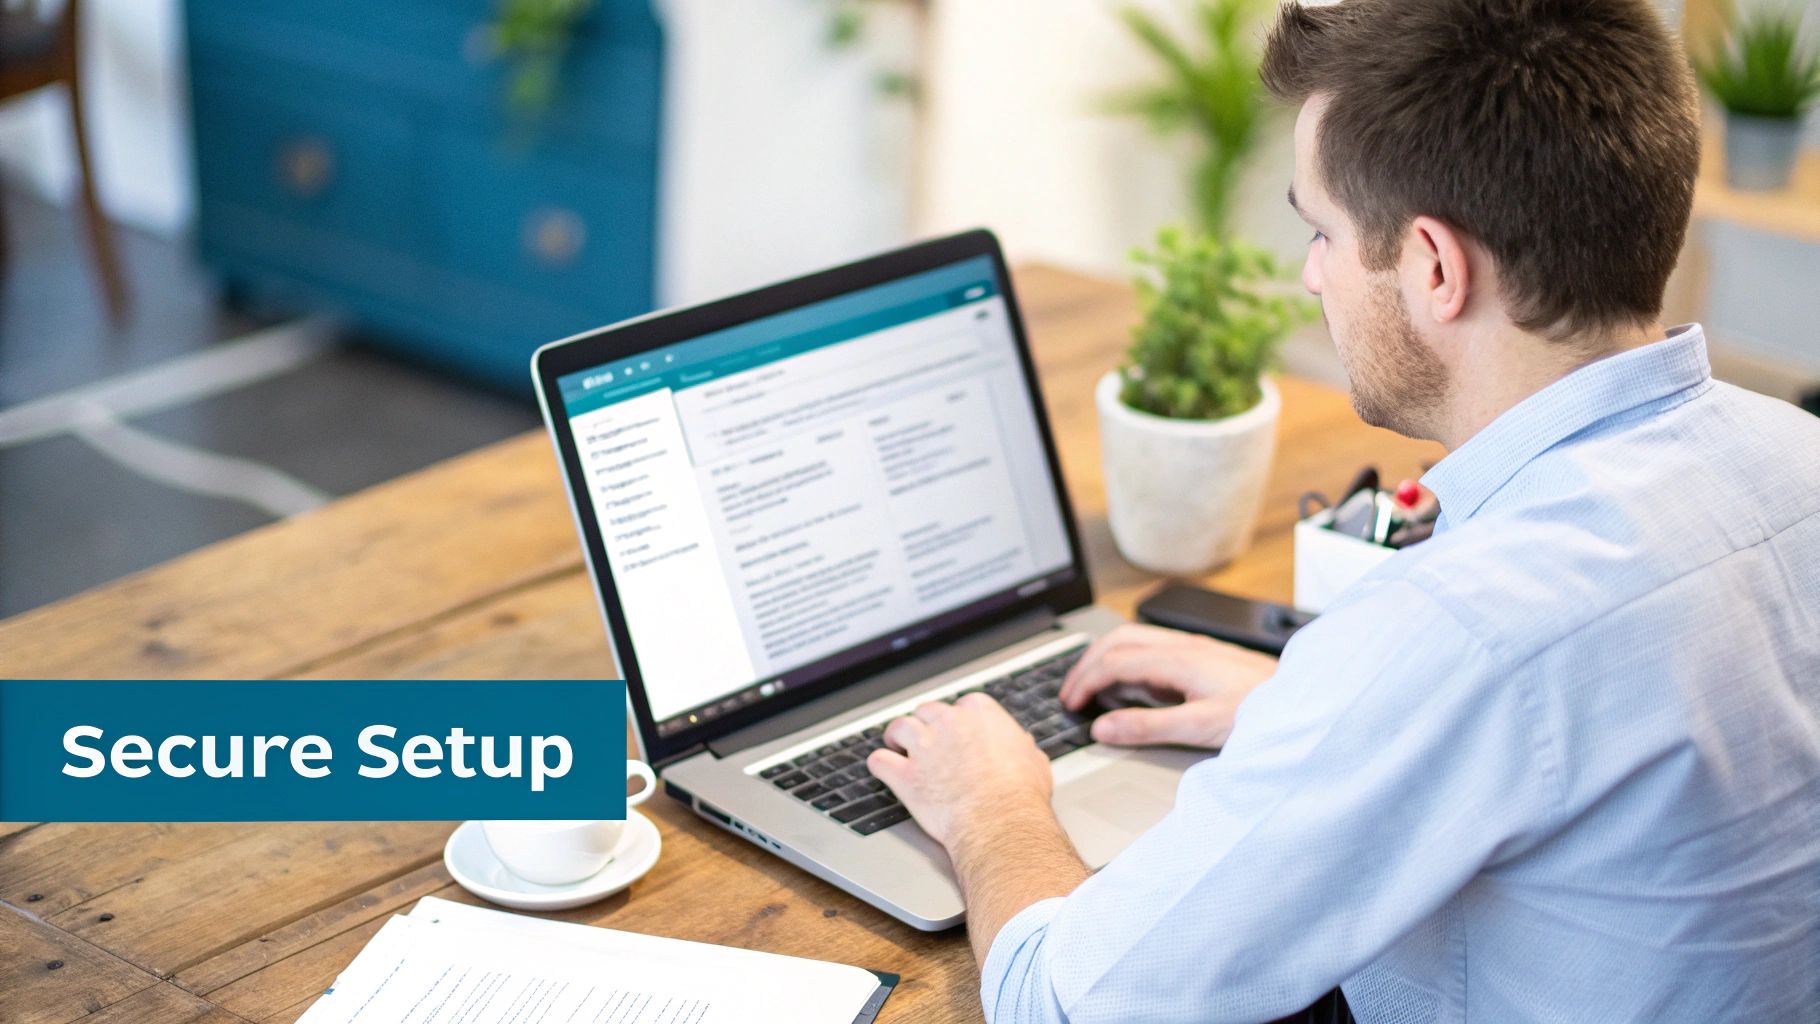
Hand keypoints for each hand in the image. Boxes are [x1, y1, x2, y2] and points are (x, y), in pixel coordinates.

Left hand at [867, 694, 1053, 848]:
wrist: (1000, 823)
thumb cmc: (1020, 796)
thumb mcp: (1034, 762)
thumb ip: (1022, 748)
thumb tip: (1024, 746)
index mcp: (980, 713)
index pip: (962, 705)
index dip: (957, 720)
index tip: (957, 731)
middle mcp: (949, 722)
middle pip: (927, 710)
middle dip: (926, 723)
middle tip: (926, 738)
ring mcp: (924, 746)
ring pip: (899, 727)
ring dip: (897, 736)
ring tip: (896, 744)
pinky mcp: (905, 775)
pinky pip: (880, 760)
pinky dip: (880, 764)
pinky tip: (882, 768)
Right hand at [1058, 624, 1276, 748]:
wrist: (1305, 701)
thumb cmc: (1261, 712)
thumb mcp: (1201, 727)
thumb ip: (1148, 726)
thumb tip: (1104, 727)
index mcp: (1179, 659)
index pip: (1115, 661)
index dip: (1086, 681)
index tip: (1071, 703)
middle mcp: (1184, 646)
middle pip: (1118, 641)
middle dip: (1087, 664)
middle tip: (1070, 692)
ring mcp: (1194, 648)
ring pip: (1134, 639)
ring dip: (1105, 659)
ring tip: (1092, 687)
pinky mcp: (1203, 656)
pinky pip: (1153, 649)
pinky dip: (1128, 663)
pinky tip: (1131, 686)